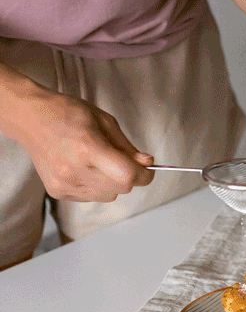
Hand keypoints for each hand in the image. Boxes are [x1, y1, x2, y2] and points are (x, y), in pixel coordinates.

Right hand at [14, 88, 153, 202]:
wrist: (31, 118)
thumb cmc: (68, 113)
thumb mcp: (104, 121)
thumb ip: (127, 147)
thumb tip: (147, 163)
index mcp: (88, 148)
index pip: (127, 176)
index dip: (144, 175)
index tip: (148, 170)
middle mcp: (74, 170)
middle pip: (120, 188)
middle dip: (129, 177)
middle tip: (122, 160)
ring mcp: (64, 184)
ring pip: (108, 196)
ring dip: (113, 183)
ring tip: (99, 162)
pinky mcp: (57, 192)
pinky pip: (91, 197)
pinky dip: (97, 187)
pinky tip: (85, 168)